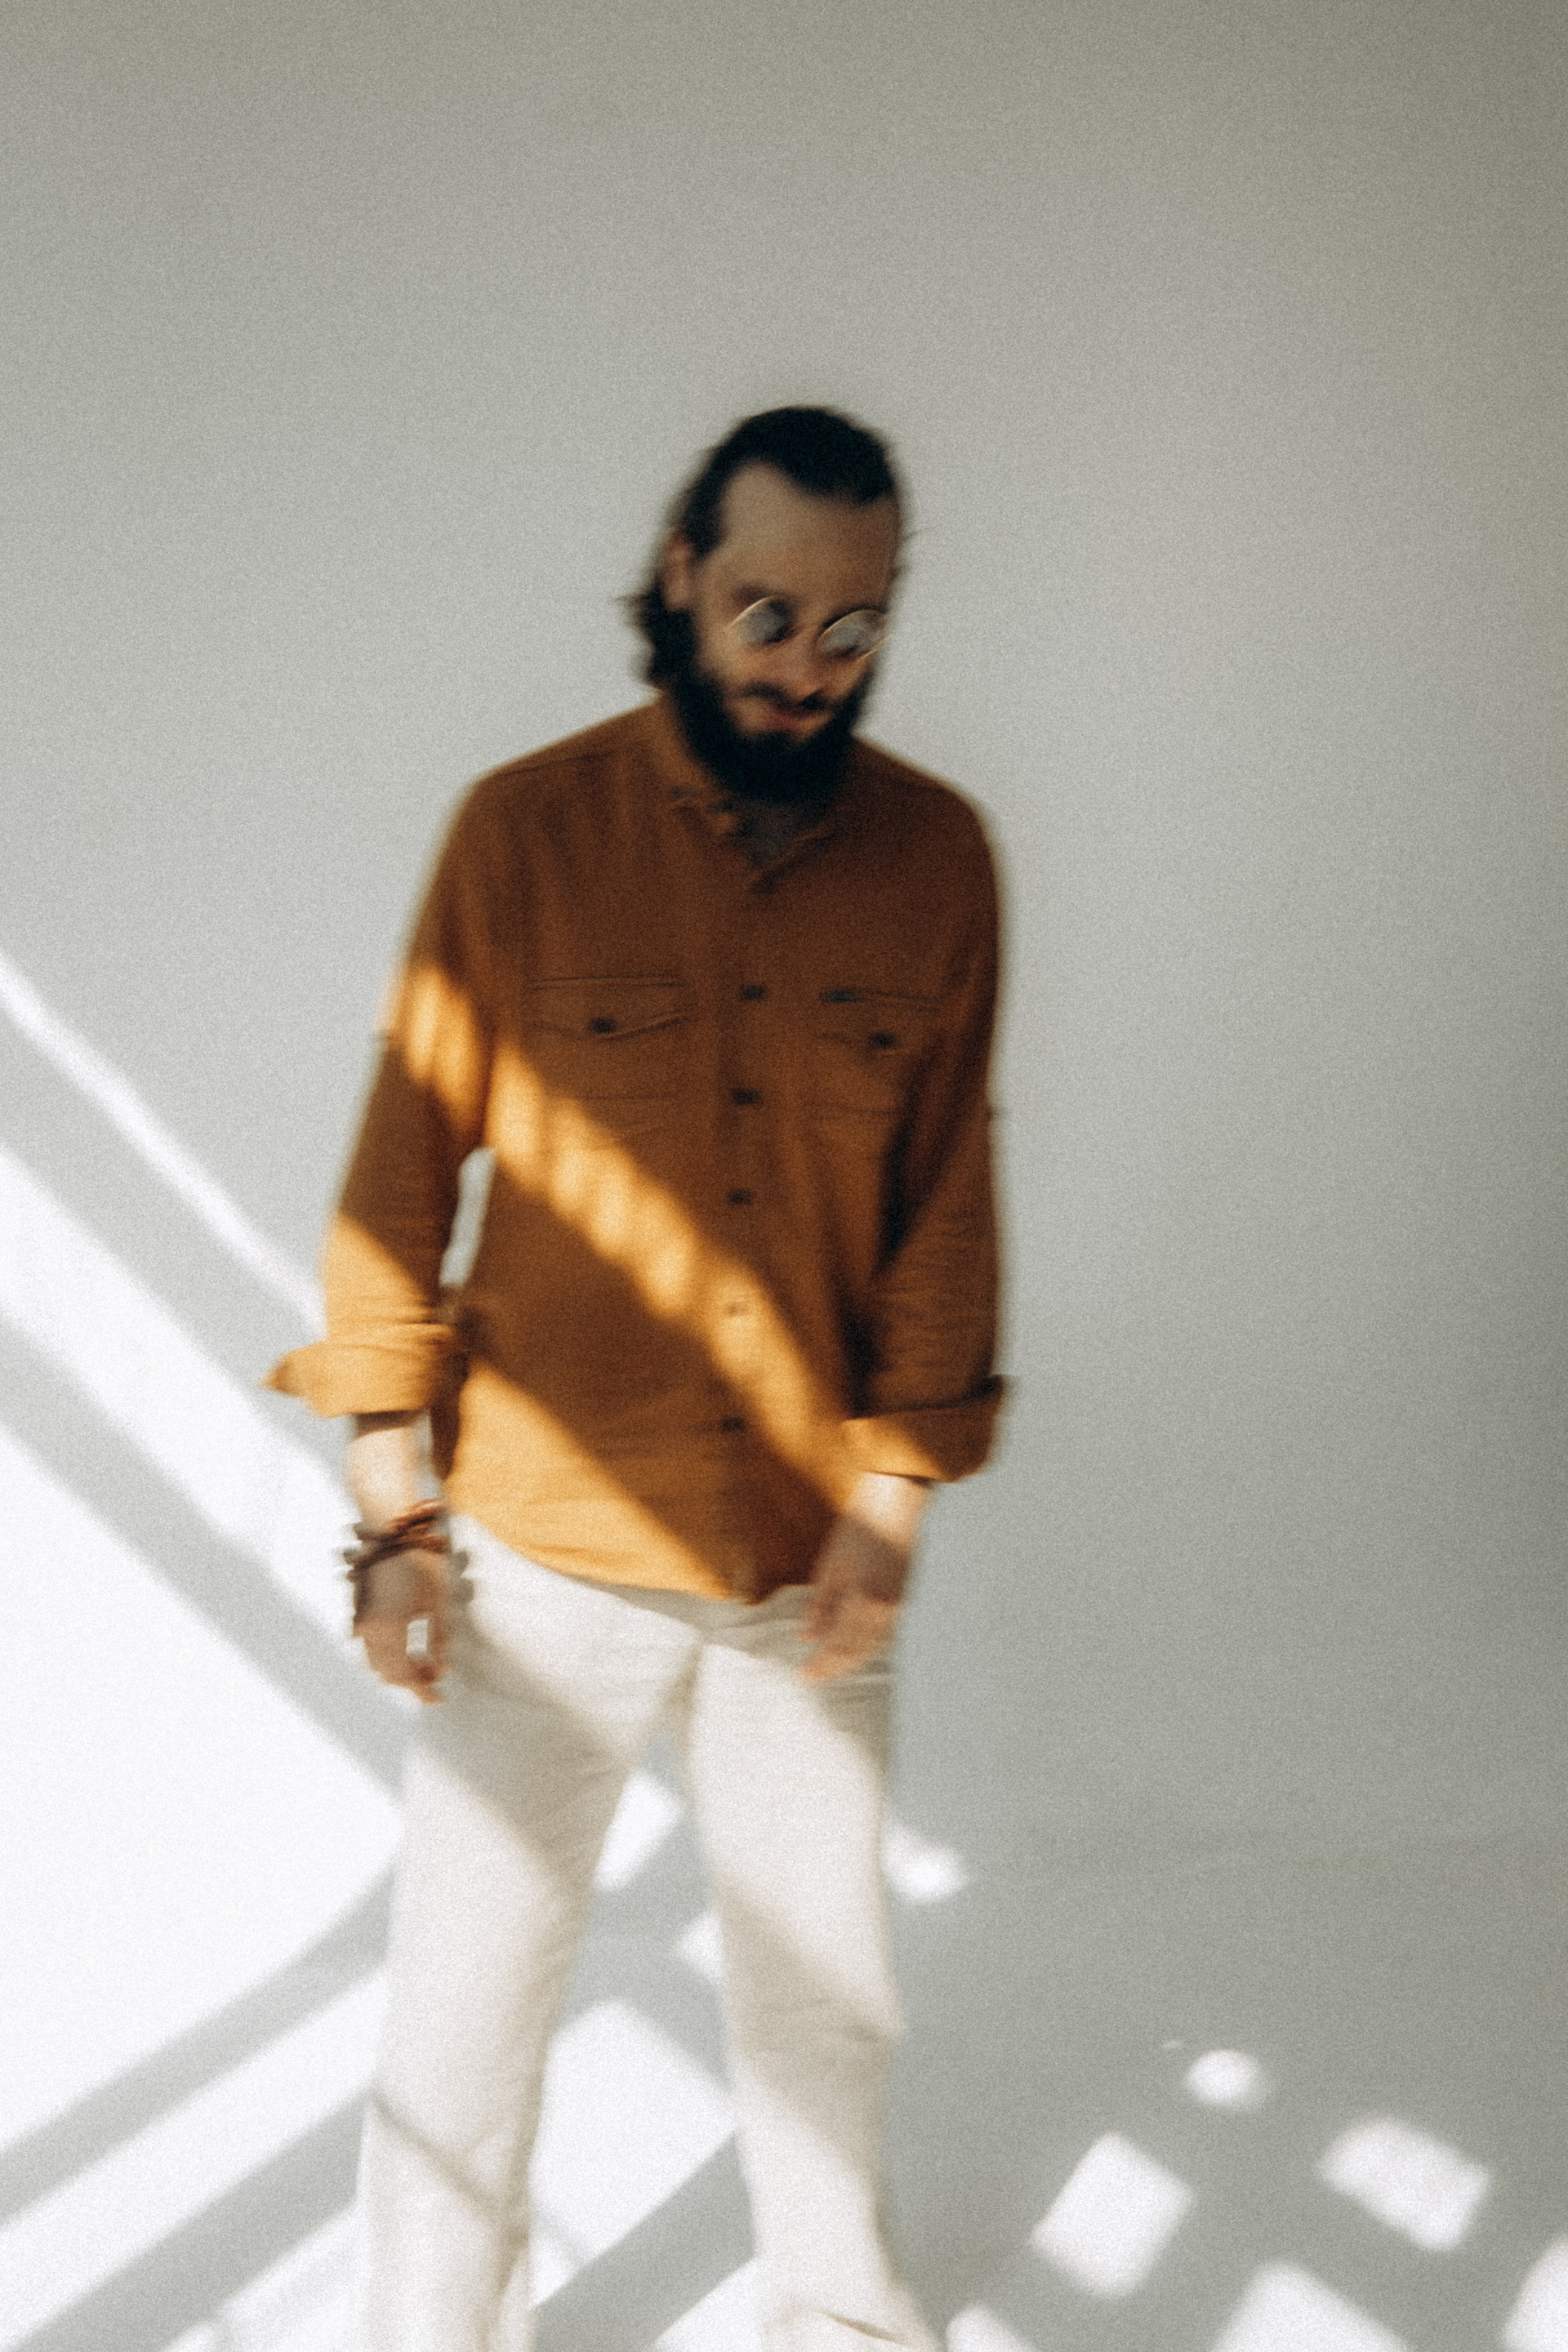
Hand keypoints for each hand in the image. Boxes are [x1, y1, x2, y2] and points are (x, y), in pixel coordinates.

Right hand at [353, 1546, 452, 1703]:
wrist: (391, 1531)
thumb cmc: (420, 1562)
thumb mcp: (439, 1602)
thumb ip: (440, 1640)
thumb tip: (441, 1670)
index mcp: (390, 1630)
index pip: (405, 1676)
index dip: (422, 1691)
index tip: (439, 1698)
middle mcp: (369, 1630)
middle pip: (386, 1673)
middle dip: (411, 1681)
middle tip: (434, 1678)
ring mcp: (360, 1621)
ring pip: (375, 1661)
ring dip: (397, 1669)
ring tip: (424, 1663)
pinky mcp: (359, 1611)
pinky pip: (369, 1646)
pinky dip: (387, 1654)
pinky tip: (407, 1647)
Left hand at [802, 1472, 930, 1683]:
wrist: (901, 1496)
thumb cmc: (863, 1522)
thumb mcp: (832, 1562)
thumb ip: (820, 1604)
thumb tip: (807, 1636)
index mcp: (864, 1601)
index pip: (839, 1646)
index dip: (822, 1665)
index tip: (804, 1677)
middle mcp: (886, 1610)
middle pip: (858, 1651)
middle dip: (835, 1666)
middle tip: (814, 1676)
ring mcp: (899, 1604)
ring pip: (872, 1643)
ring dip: (850, 1656)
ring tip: (829, 1663)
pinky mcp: (904, 1596)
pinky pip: (882, 1629)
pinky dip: (865, 1641)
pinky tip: (852, 1641)